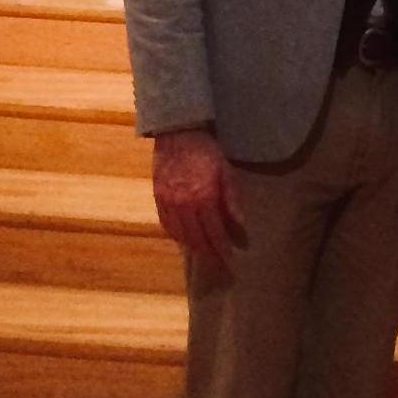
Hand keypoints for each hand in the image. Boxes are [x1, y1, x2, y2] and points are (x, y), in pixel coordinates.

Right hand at [152, 128, 244, 269]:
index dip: (223, 249)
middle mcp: (184, 206)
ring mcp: (168, 203)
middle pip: (197, 240)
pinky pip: (166, 225)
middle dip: (209, 254)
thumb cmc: (206, 149)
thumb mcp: (226, 170)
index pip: (215, 233)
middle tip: (218, 265)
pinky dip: (176, 235)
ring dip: (193, 248)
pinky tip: (184, 238)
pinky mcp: (157, 198)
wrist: (178, 132)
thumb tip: (240, 225)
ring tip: (204, 254)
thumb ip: (232, 199)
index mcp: (204, 198)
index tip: (230, 261)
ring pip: (181, 236)